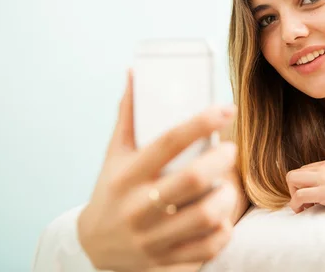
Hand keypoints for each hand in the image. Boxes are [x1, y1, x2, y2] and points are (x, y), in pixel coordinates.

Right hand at [77, 72, 237, 271]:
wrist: (93, 246)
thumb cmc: (111, 189)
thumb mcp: (114, 153)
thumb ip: (128, 115)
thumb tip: (136, 72)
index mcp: (127, 175)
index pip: (168, 142)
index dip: (201, 122)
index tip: (226, 109)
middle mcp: (137, 208)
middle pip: (191, 179)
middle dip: (221, 160)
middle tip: (231, 151)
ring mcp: (152, 239)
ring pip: (205, 216)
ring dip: (227, 197)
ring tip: (230, 185)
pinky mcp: (165, 262)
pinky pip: (207, 248)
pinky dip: (223, 231)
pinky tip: (224, 218)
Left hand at [286, 159, 324, 213]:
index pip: (303, 171)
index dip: (303, 186)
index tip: (311, 199)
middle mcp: (324, 168)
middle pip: (293, 174)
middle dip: (293, 191)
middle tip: (306, 205)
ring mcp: (324, 179)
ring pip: (291, 180)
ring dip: (293, 198)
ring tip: (306, 209)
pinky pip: (299, 195)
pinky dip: (297, 205)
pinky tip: (307, 212)